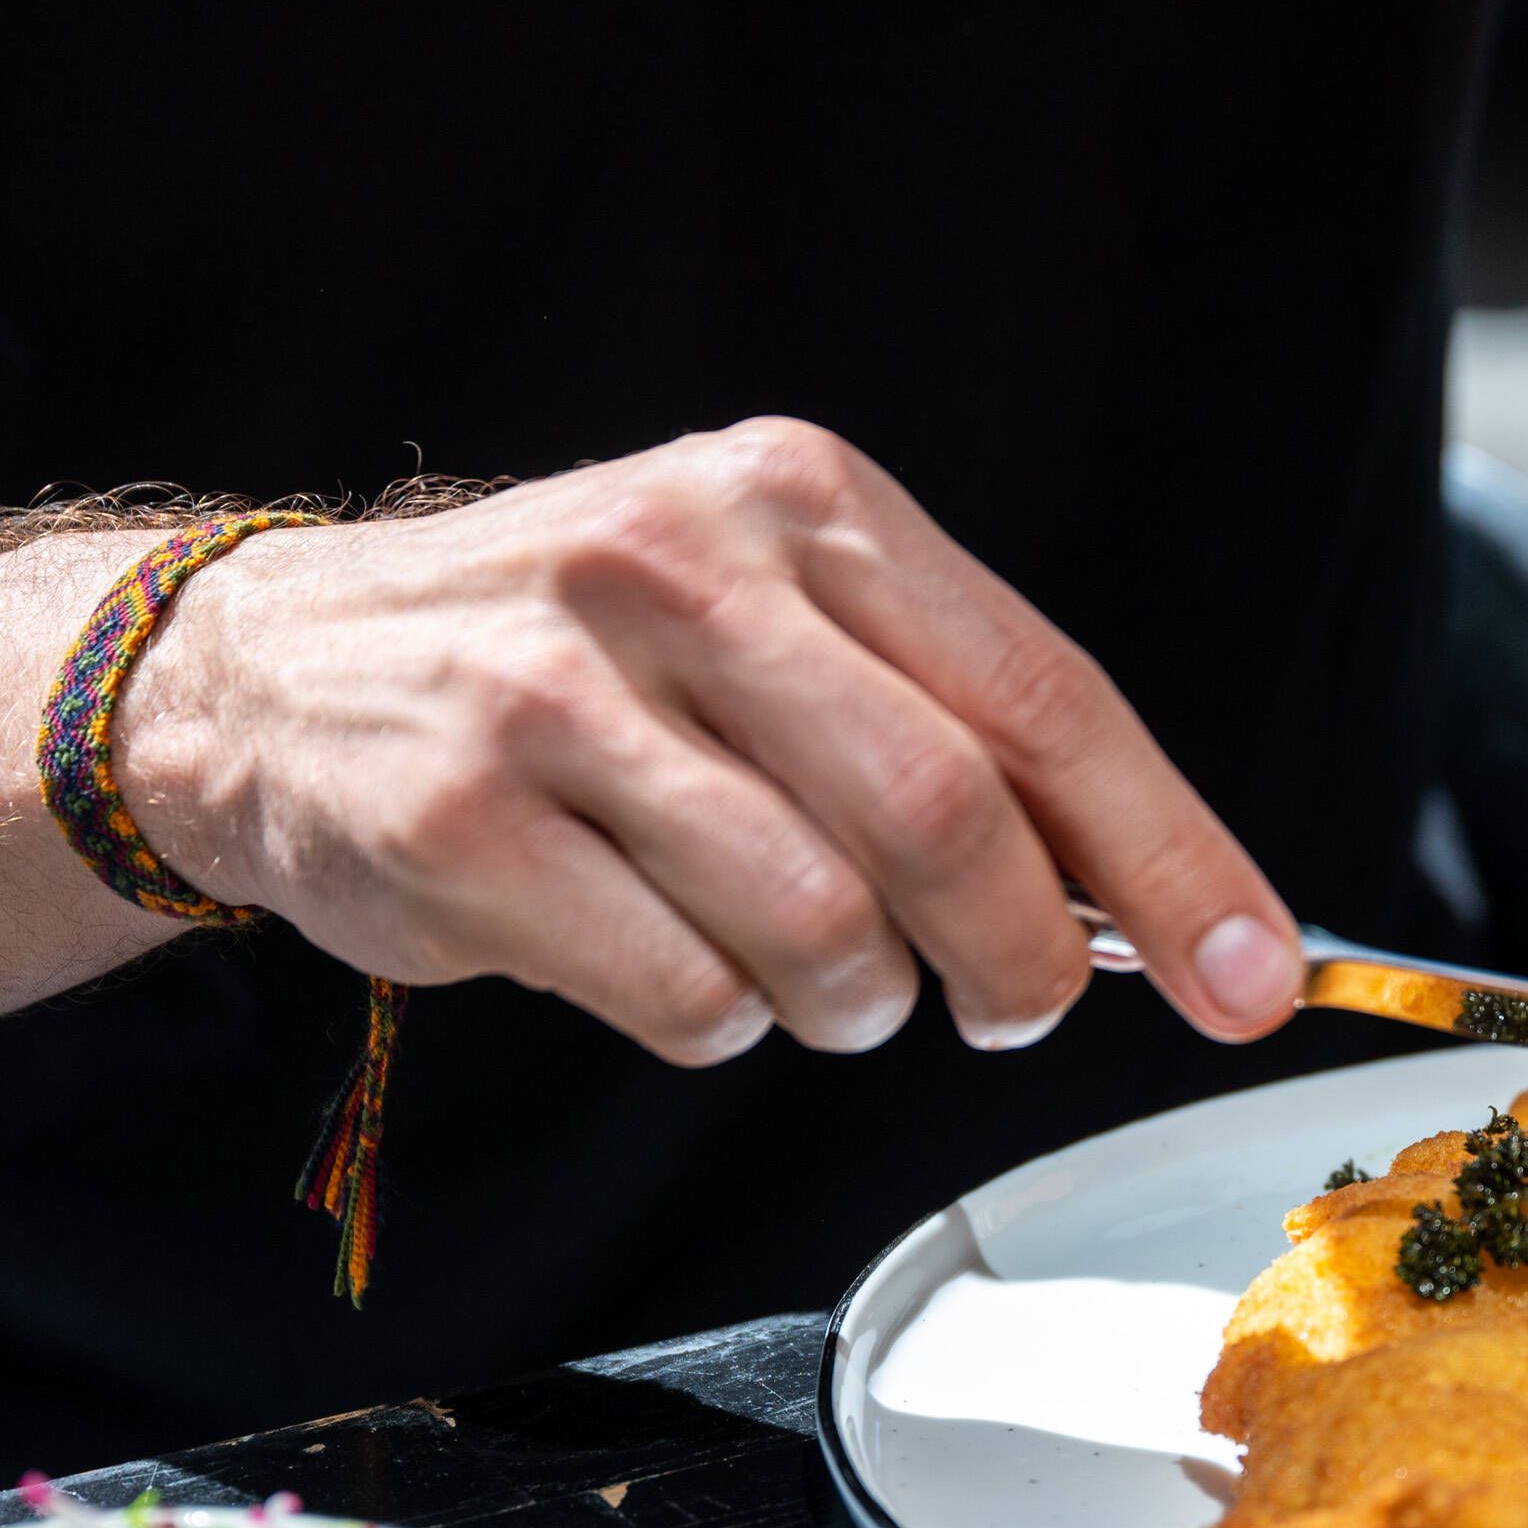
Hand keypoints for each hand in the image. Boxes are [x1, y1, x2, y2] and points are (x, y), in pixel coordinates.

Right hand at [115, 418, 1303, 1062]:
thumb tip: (1148, 902)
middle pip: (944, 817)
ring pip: (818, 928)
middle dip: (1019, 960)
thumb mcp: (763, 616)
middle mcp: (682, 567)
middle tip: (1013, 1010)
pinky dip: (717, 1025)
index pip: (1041, 695)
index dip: (1172, 855)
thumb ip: (941, 723)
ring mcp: (557, 691)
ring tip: (807, 978)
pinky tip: (672, 969)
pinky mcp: (462, 819)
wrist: (269, 671)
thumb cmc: (576, 666)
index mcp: (796, 503)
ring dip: (850, 1005)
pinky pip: (681, 994)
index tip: (1257, 976)